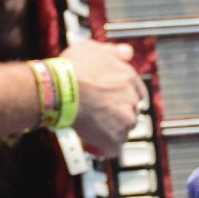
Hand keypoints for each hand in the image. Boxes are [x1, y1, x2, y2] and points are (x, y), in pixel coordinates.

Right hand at [62, 39, 143, 156]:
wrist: (61, 89)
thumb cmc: (73, 68)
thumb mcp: (94, 48)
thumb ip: (113, 52)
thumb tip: (126, 52)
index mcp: (129, 78)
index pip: (137, 92)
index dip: (122, 97)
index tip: (112, 101)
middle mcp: (131, 99)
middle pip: (130, 112)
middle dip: (116, 115)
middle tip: (97, 115)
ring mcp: (124, 120)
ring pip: (122, 131)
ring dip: (109, 131)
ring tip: (91, 129)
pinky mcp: (114, 138)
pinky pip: (112, 148)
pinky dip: (101, 148)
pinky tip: (90, 143)